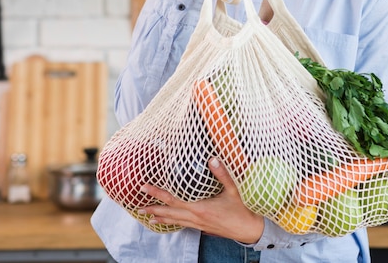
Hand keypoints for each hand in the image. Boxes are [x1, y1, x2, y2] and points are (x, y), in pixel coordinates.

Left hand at [137, 158, 264, 243]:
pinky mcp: (201, 227)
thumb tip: (212, 158)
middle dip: (153, 207)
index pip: (173, 200)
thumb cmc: (242, 209)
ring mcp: (198, 224)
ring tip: (146, 213)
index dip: (158, 194)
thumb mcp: (233, 189)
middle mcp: (195, 217)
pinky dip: (170, 221)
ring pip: (174, 220)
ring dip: (159, 216)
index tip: (145, 188)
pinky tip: (165, 221)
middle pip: (169, 212)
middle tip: (138, 204)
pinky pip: (182, 224)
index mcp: (200, 207)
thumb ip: (222, 174)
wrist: (248, 229)